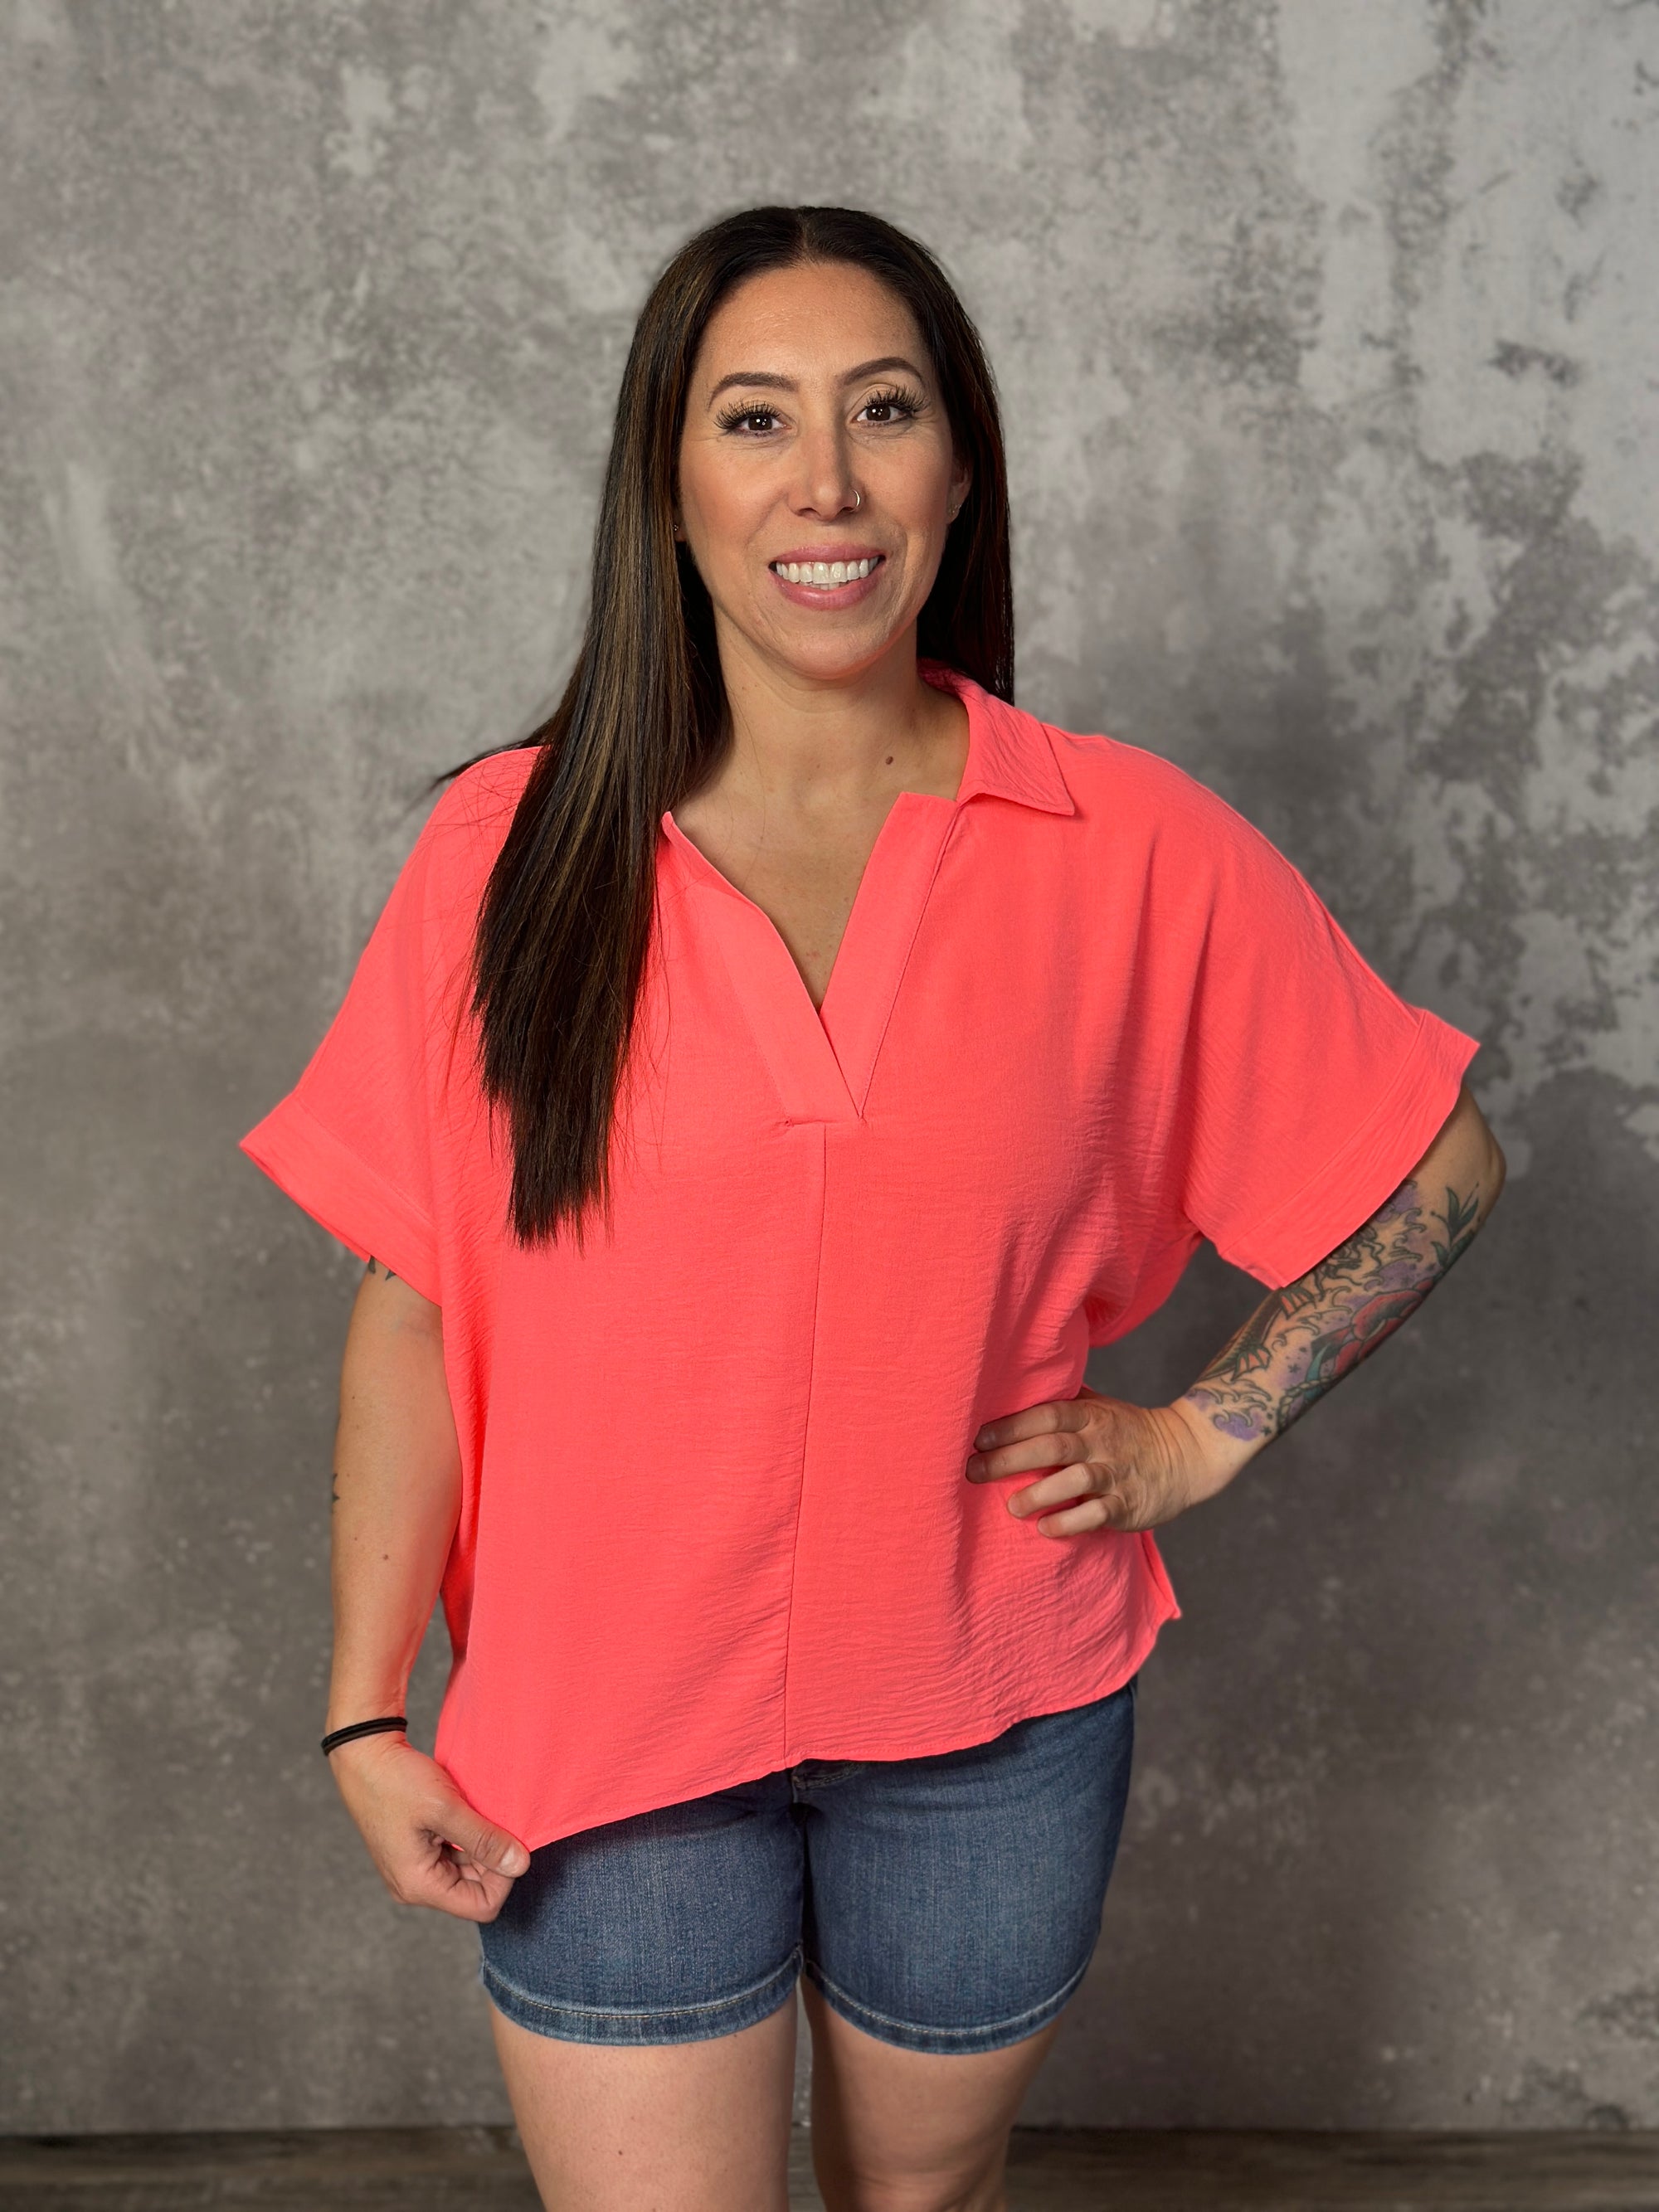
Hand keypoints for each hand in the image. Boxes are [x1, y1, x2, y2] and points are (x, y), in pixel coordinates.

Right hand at [326, 1731, 529, 1922]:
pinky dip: (466, 1838)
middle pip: (475, 1890)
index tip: (507, 1839)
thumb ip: (484, 1840)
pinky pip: (453, 1857)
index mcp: (419, 1885)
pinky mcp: (416, 1853)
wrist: (364, 1755)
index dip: (503, 1877)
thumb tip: (521, 1866)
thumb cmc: (397, 1781)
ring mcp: (414, 1870)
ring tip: (476, 1813)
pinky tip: (465, 1813)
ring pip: (466, 1871)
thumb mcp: (446, 1808)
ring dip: (480, 1846)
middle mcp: (415, 1886)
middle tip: (493, 1820)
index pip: (482, 1905)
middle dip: (492, 1859)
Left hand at [964, 1385, 1245, 1536]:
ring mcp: (1115, 1473)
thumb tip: (1013, 1386)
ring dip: (1039, 1494)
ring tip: (1010, 1506)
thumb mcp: (1099, 1405)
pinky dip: (1070, 1522)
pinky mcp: (1127, 1504)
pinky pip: (1097, 1514)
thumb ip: (1062, 1398)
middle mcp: (1100, 1442)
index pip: (1046, 1416)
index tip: (977, 1438)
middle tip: (973, 1471)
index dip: (1010, 1426)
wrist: (1186, 1454)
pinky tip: (1045, 1528)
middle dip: (1009, 1459)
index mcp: (1090, 1415)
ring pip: (1075, 1480)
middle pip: (1052, 1447)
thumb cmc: (1127, 1429)